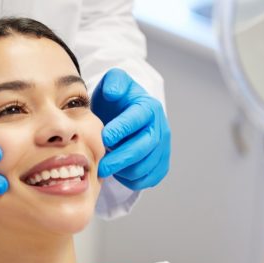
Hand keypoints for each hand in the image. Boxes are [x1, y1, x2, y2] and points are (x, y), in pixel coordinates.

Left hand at [91, 68, 169, 189]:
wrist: (127, 115)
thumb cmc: (118, 100)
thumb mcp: (114, 83)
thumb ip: (113, 81)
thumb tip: (112, 92)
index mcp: (149, 107)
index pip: (137, 119)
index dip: (121, 129)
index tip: (104, 138)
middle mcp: (160, 128)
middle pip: (144, 147)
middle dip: (120, 159)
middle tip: (100, 166)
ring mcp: (163, 148)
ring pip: (145, 166)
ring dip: (124, 171)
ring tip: (106, 167)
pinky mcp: (161, 165)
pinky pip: (148, 179)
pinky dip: (131, 180)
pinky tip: (118, 172)